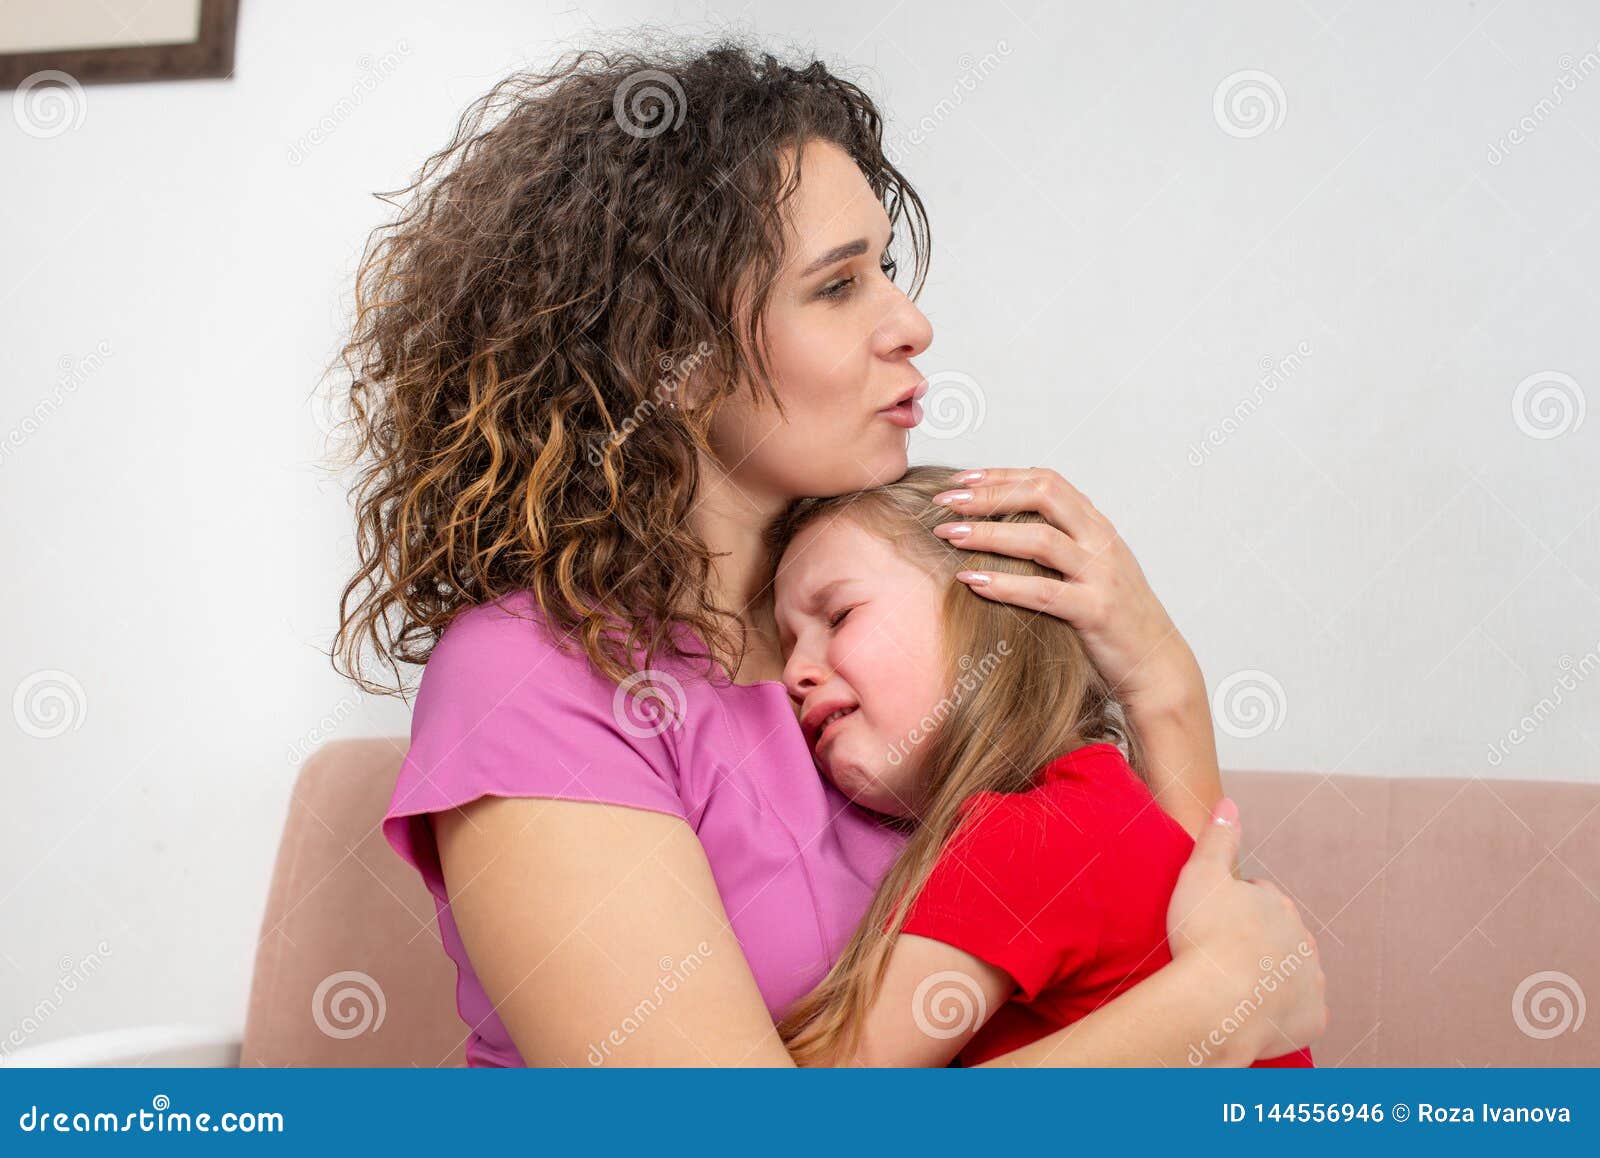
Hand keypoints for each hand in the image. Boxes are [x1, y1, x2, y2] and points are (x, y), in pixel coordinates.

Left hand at [931, 466, 1199, 714]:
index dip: (1001, 475)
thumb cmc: (1112, 619)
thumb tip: (1002, 525)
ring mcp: (1103, 574)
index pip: (1047, 480)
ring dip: (989, 533)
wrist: (1156, 665)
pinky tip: (971, 581)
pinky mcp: (1098, 611)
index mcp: (1097, 526)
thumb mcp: (1089, 569)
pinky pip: (1044, 591)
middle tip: (944, 502)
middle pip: (1043, 495)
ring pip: (1042, 540)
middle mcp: (1102, 541)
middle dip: (990, 494)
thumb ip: (1058, 543)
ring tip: (949, 535)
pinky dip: (1004, 584)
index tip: (960, 481)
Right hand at [1165, 798, 1327, 1062]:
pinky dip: (1281, 1015)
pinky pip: (1299, 1014)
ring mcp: (1311, 980)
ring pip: (1290, 974)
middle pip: (1278, 936)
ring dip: (1270, 978)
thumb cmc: (1204, 937)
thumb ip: (1218, 838)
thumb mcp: (1201, 875)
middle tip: (1218, 956)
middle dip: (1255, 943)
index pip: (1257, 898)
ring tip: (1233, 989)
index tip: (1210, 923)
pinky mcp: (1313, 1019)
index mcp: (1277, 904)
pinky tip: (1254, 1016)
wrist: (1217, 1006)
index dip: (1231, 909)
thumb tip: (1229, 803)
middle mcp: (1303, 939)